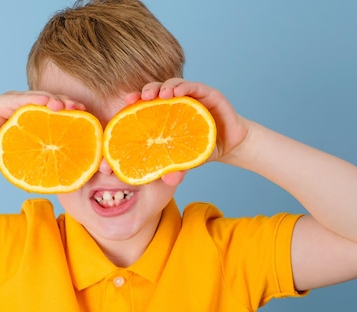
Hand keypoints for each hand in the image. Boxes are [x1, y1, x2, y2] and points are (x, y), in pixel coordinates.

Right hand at [0, 91, 86, 164]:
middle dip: (69, 105)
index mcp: (34, 117)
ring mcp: (14, 102)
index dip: (72, 113)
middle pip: (52, 102)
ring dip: (55, 100)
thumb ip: (41, 161)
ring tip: (67, 106)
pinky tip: (46, 102)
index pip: (57, 112)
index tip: (88, 119)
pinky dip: (34, 99)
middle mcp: (26, 106)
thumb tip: (66, 177)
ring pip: (39, 98)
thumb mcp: (25, 157)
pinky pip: (20, 100)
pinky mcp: (1, 102)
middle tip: (82, 111)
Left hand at [124, 79, 249, 162]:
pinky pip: (193, 86)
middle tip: (138, 98)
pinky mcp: (207, 94)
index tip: (125, 104)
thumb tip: (168, 180)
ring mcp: (191, 96)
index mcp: (165, 115)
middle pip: (156, 91)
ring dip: (162, 87)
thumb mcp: (186, 159)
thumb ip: (176, 167)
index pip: (146, 105)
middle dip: (145, 91)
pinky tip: (176, 92)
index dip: (135, 102)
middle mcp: (176, 102)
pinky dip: (183, 86)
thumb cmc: (202, 149)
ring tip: (158, 95)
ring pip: (173, 85)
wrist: (231, 145)